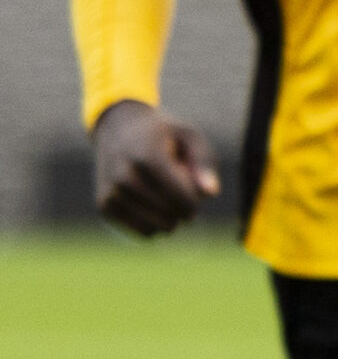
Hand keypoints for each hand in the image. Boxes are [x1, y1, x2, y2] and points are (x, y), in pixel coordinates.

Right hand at [93, 100, 218, 236]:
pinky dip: (154, 225)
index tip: (198, 196)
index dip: (194, 203)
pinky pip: (139, 231)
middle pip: (168, 213)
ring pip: (154, 227)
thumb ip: (204, 161)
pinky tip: (156, 209)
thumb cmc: (163, 134)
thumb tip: (211, 194)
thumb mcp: (189, 135)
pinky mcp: (104, 205)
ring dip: (170, 220)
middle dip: (183, 210)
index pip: (180, 196)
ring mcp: (112, 192)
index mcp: (149, 157)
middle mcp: (126, 176)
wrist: (118, 127)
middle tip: (183, 195)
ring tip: (169, 199)